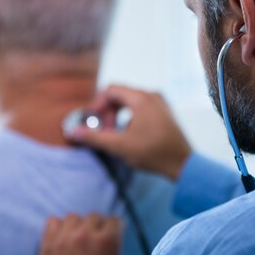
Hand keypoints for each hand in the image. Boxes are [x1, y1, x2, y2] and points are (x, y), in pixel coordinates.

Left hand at [39, 214, 122, 254]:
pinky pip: (53, 221)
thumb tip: (109, 235)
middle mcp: (87, 235)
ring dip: (78, 225)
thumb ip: (112, 249)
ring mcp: (65, 238)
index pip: (114, 220)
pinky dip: (58, 227)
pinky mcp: (47, 244)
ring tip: (77, 239)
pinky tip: (62, 238)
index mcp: (108, 241)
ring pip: (74, 217)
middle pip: (94, 216)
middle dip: (97, 227)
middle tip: (95, 240)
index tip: (112, 233)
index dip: (114, 228)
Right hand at [66, 85, 191, 179]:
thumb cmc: (153, 154)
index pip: (111, 90)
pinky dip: (130, 117)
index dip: (98, 104)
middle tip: (105, 130)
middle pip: (120, 95)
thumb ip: (94, 137)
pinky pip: (141, 107)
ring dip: (118, 115)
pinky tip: (130, 135)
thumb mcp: (119, 146)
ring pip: (130, 101)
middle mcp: (152, 95)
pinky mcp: (164, 112)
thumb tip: (72, 131)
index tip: (94, 121)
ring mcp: (160, 103)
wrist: (182, 164)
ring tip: (116, 134)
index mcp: (142, 98)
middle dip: (107, 111)